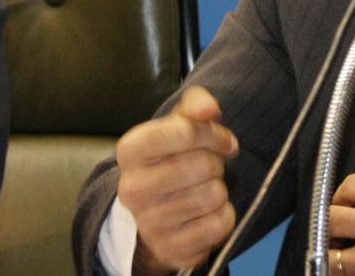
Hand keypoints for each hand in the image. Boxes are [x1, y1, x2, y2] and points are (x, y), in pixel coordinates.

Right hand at [116, 86, 239, 274]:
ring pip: (213, 194)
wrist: (157, 213)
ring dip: (219, 188)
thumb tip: (210, 108)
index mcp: (130, 151)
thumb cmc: (173, 159)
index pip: (185, 132)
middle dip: (217, 162)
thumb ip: (195, 106)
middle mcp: (132, 188)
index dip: (213, 133)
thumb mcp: (180, 124)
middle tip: (210, 167)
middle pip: (202, 164)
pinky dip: (224, 216)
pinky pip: (220, 224)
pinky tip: (206, 213)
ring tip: (203, 189)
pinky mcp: (169, 248)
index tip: (222, 141)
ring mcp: (148, 223)